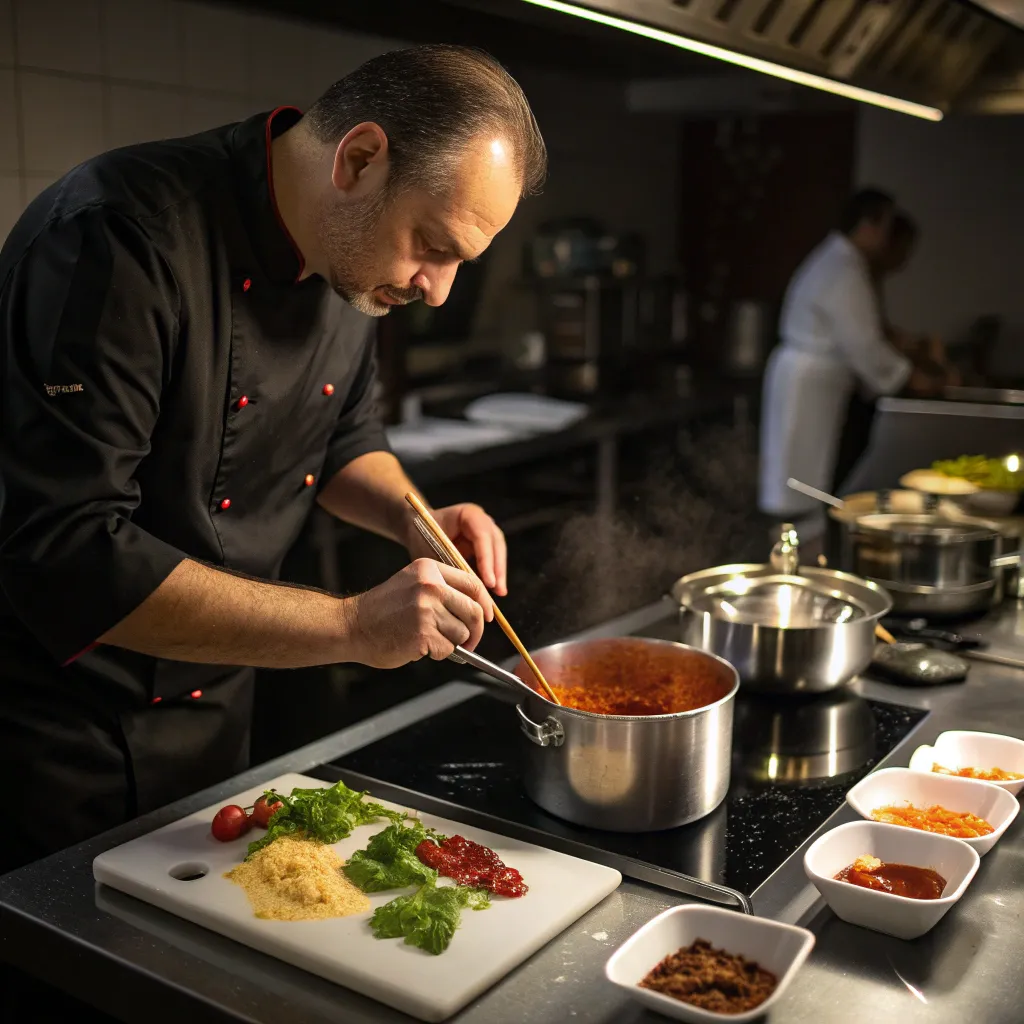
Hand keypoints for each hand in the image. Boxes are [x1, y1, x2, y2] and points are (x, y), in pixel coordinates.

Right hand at [345, 559, 493, 668]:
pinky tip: (419, 646)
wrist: (353, 625)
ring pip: (462, 633)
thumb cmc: (384, 609)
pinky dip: (439, 654)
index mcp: (429, 569)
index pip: (473, 584)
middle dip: (475, 631)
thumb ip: (443, 591)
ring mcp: (426, 609)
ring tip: (430, 639)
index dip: (485, 604)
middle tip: (469, 642)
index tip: (487, 617)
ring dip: (452, 643)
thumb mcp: (413, 584)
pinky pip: (447, 649)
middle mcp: (430, 586)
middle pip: (474, 611)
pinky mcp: (422, 633)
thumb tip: (477, 610)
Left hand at [407, 502, 507, 595]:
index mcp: (468, 514)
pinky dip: (492, 573)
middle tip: (499, 591)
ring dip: (499, 573)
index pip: (482, 537)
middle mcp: (482, 520)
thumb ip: (449, 566)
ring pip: (498, 552)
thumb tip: (464, 589)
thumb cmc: (421, 537)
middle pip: (496, 544)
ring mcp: (486, 531)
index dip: (486, 560)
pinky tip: (493, 591)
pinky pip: (492, 559)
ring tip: (500, 593)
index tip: (488, 583)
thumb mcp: (431, 551)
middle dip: (498, 569)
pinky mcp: (484, 543)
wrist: (416, 529)